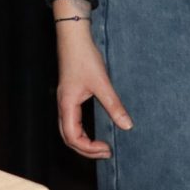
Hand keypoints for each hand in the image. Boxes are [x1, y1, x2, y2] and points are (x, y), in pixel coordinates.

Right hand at [55, 25, 131, 158]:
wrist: (73, 37)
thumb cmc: (83, 57)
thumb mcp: (101, 82)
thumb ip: (114, 105)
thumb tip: (127, 126)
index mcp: (67, 105)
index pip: (73, 137)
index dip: (89, 148)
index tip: (107, 148)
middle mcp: (63, 105)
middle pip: (67, 137)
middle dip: (85, 150)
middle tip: (105, 153)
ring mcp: (64, 100)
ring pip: (68, 130)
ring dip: (83, 142)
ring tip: (100, 146)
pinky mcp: (69, 95)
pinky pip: (71, 121)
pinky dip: (81, 132)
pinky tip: (94, 131)